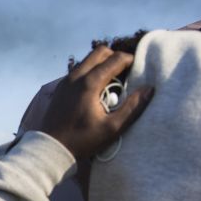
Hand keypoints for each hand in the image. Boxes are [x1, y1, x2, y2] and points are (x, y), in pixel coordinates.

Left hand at [39, 46, 153, 159]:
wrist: (51, 148)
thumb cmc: (82, 140)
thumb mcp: (112, 128)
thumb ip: (133, 107)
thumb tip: (149, 89)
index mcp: (89, 83)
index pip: (116, 58)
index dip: (131, 61)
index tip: (138, 70)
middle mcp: (75, 76)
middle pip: (100, 52)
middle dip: (116, 57)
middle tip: (125, 74)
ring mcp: (65, 80)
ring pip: (88, 60)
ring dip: (102, 64)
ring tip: (112, 83)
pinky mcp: (60, 87)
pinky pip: (79, 70)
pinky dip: (91, 71)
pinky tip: (96, 89)